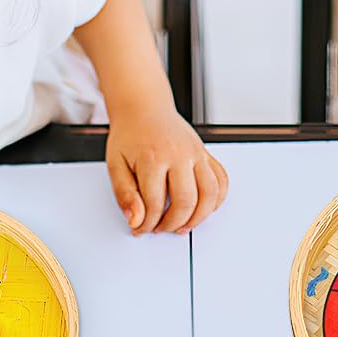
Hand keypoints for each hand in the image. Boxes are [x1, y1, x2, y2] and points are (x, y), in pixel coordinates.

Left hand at [106, 100, 228, 233]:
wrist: (144, 108)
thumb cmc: (130, 135)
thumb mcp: (115, 165)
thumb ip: (124, 195)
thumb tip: (136, 220)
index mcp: (153, 158)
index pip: (154, 204)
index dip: (147, 224)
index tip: (140, 228)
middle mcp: (179, 155)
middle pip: (186, 202)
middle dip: (172, 224)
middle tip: (160, 228)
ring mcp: (196, 154)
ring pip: (210, 194)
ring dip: (198, 217)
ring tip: (183, 225)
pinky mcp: (206, 154)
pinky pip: (221, 181)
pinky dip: (216, 200)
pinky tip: (203, 208)